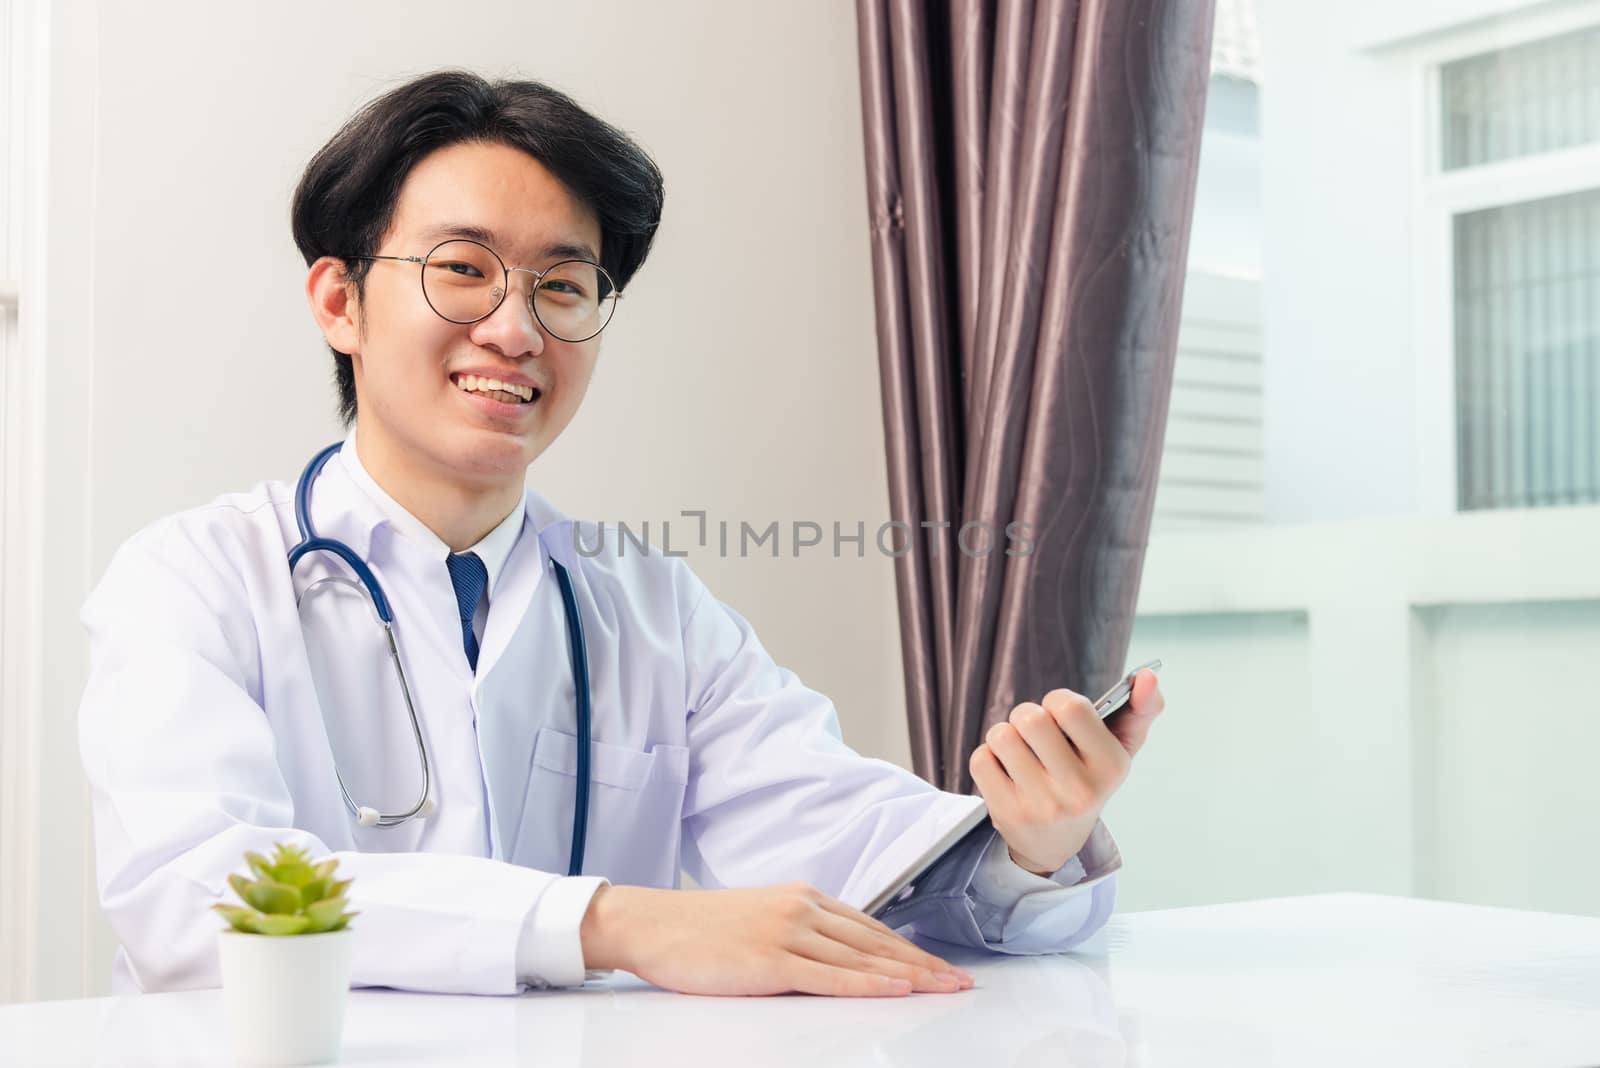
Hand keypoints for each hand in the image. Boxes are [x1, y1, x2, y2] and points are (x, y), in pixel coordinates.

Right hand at [579, 882, 974, 996]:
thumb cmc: (700, 929)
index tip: (940, 966)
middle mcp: (804, 908)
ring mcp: (789, 932)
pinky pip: (832, 977)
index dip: (910, 949)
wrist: (652, 924)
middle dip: (923, 964)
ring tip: (944, 989)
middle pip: (877, 943)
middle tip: (961, 981)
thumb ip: (801, 931)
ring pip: (863, 959)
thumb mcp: (760, 917)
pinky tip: (897, 990)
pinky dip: (870, 985)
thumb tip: (837, 954)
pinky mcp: (772, 960)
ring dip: (910, 976)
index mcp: (804, 896)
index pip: (870, 928)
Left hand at [970, 669, 1164, 875]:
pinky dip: (988, 758)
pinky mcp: (1007, 814)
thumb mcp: (1120, 749)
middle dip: (1026, 715)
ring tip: (1019, 751)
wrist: (1056, 843)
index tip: (1061, 716)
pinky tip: (1005, 772)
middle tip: (1035, 732)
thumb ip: (1141, 709)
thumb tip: (1149, 676)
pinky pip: (981, 759)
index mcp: (1111, 767)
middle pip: (1030, 717)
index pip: (1071, 706)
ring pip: (1001, 735)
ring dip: (1004, 735)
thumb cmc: (1088, 779)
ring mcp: (1041, 806)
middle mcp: (1078, 791)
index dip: (1058, 701)